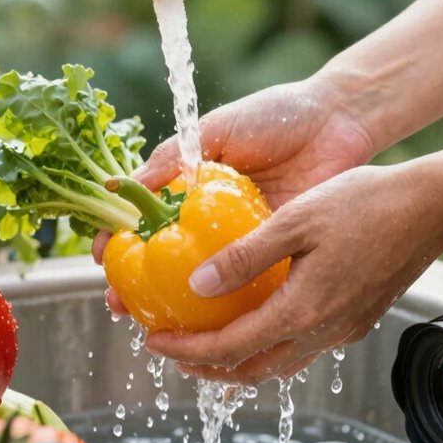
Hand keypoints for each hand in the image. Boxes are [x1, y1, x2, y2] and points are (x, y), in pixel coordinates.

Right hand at [94, 75, 377, 313]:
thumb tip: (123, 185)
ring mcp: (246, 241)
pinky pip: (249, 286)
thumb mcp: (217, 130)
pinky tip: (211, 327)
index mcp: (195, 190)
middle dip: (138, 289)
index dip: (120, 242)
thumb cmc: (277, 115)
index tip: (102, 260)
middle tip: (120, 306)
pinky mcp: (279, 255)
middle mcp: (216, 221)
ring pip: (205, 283)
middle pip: (168, 263)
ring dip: (178, 308)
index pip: (146, 221)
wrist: (340, 121)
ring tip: (154, 325)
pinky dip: (230, 308)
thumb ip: (174, 157)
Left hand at [144, 165, 442, 384]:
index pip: (230, 348)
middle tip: (172, 352)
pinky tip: (256, 323)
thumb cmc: (367, 204)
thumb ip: (245, 257)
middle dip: (207, 369)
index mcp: (302, 310)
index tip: (155, 341)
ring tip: (205, 345)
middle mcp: (323, 332)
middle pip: (252, 370)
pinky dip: (268, 347)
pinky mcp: (356, 321)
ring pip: (278, 364)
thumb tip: (198, 285)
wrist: (432, 208)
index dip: (187, 350)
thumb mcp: (295, 221)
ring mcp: (342, 330)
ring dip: (238, 362)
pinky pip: (301, 348)